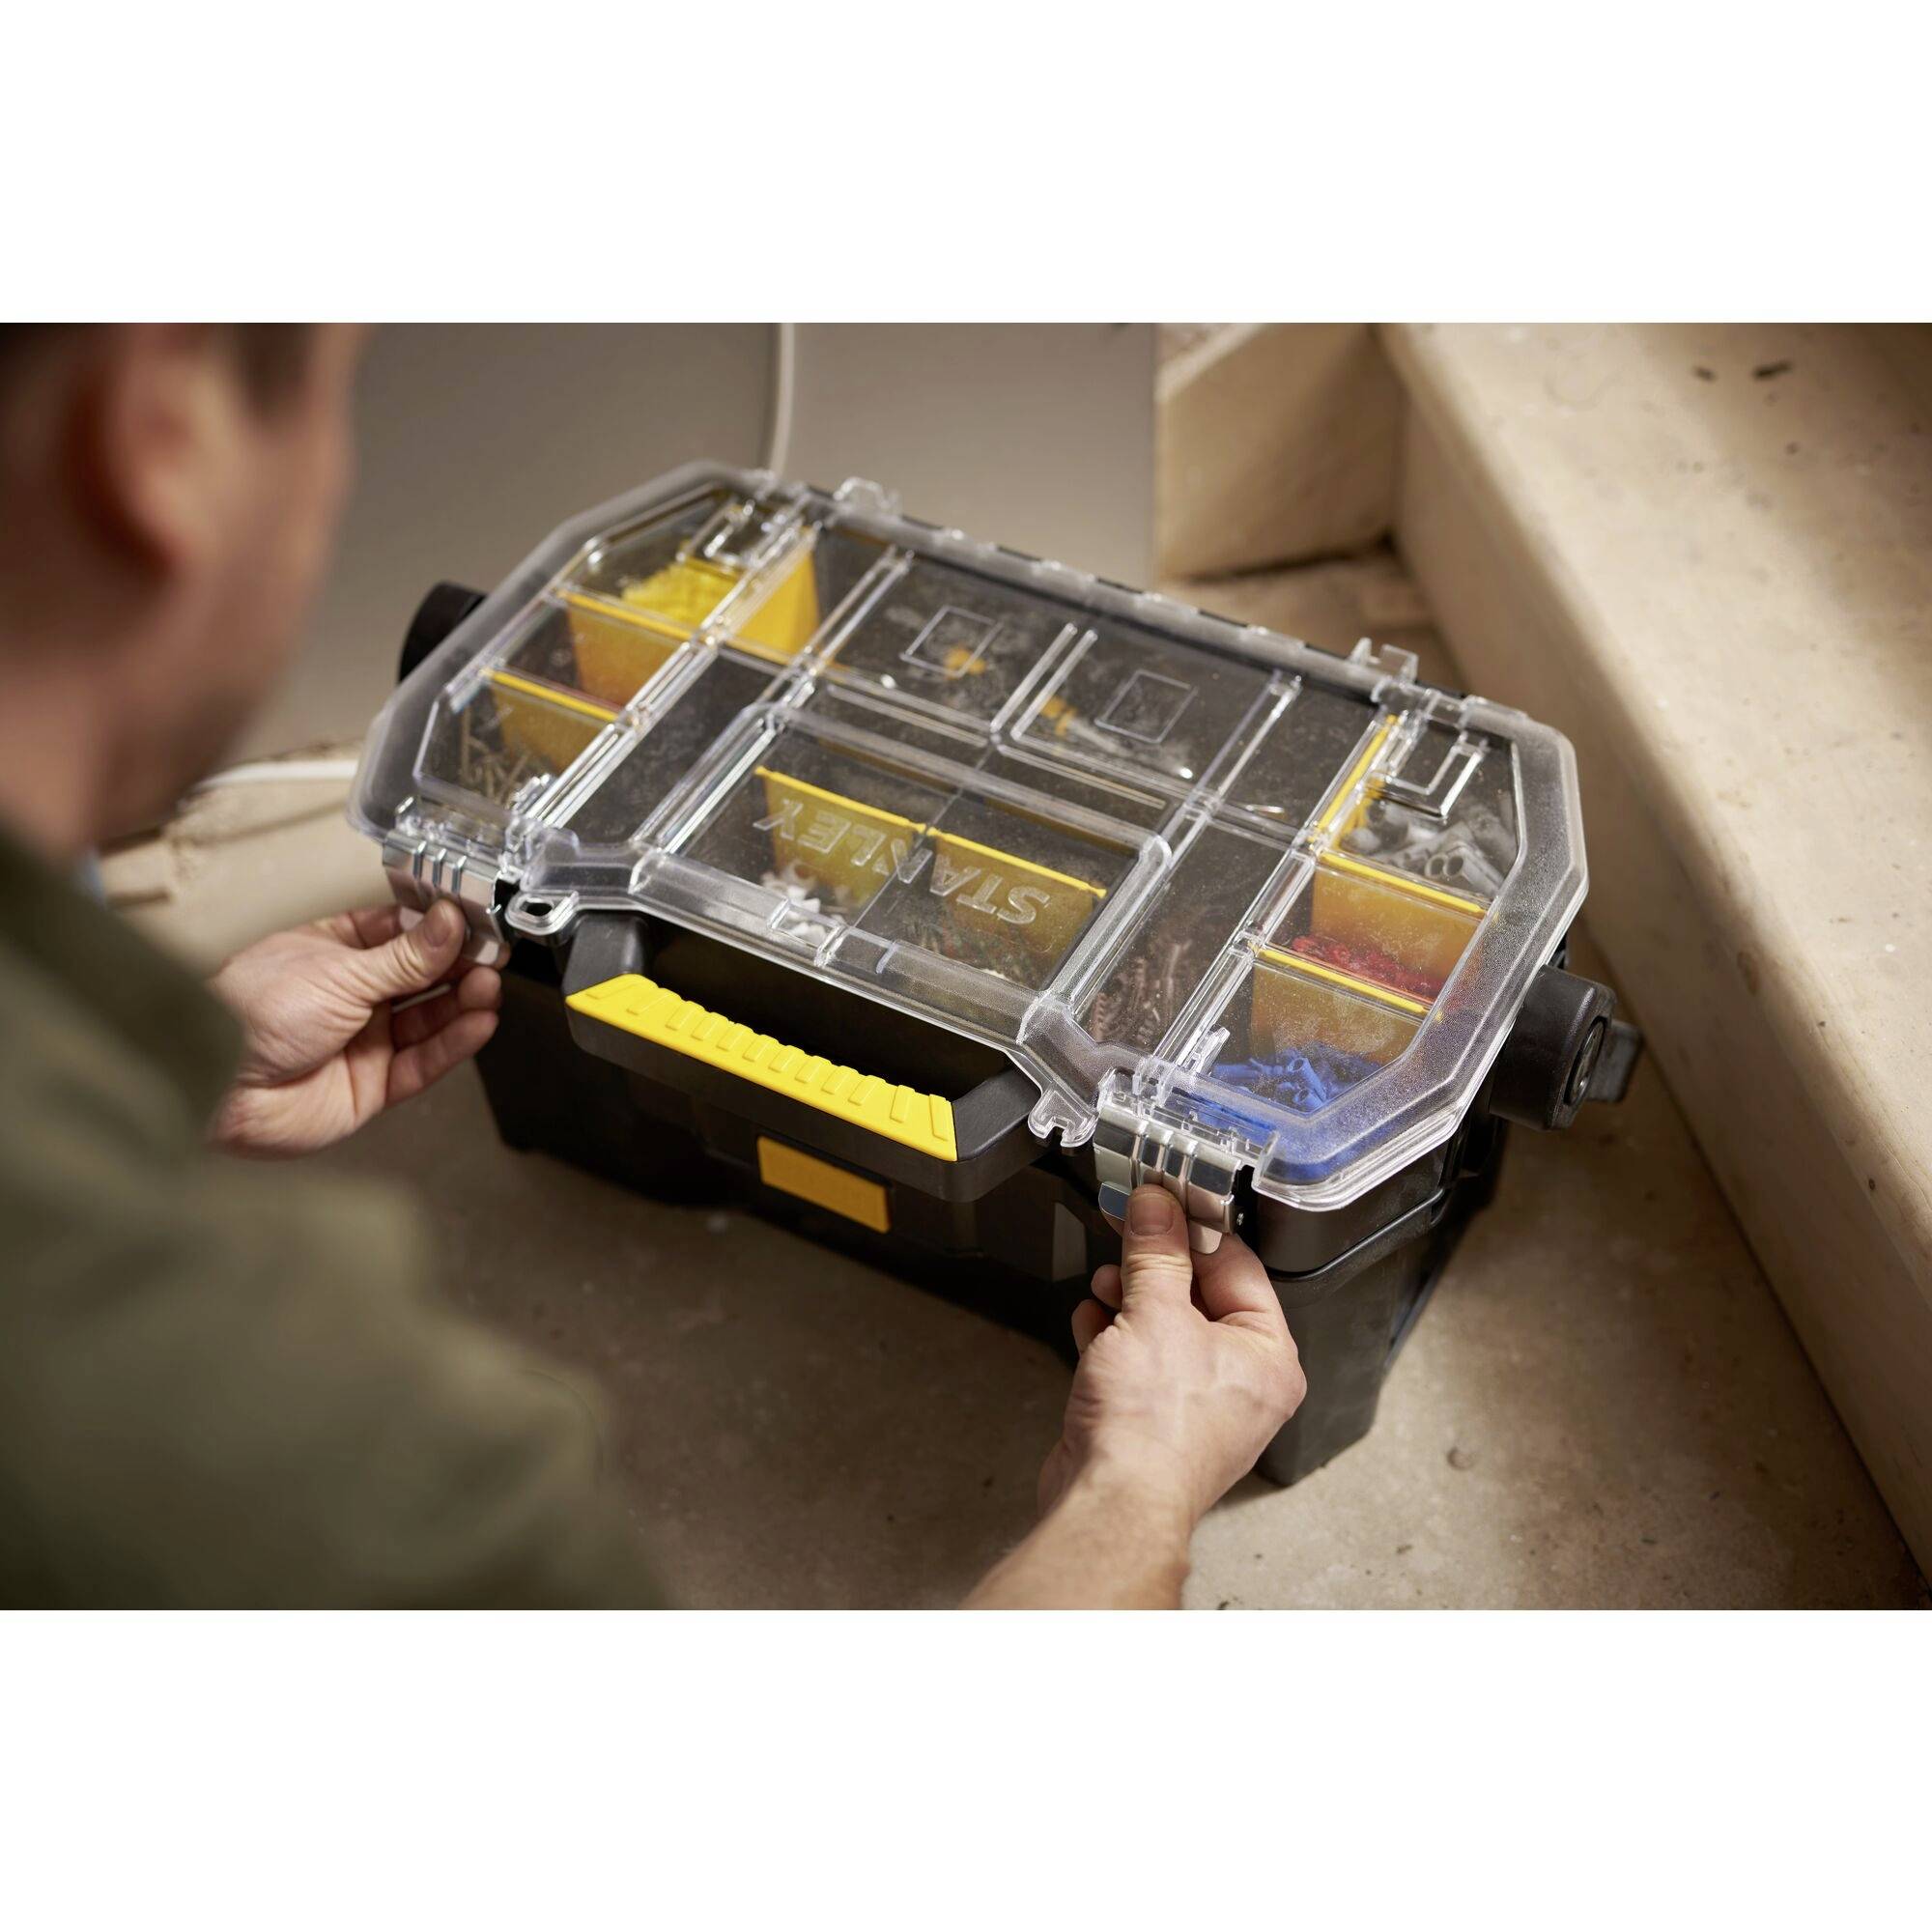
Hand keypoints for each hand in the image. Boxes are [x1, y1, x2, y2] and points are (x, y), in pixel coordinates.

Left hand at [208, 900, 500, 1156]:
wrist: (218, 1085)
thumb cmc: (251, 1014)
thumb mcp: (340, 971)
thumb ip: (406, 956)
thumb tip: (449, 923)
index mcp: (334, 952)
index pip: (401, 934)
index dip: (439, 929)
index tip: (474, 921)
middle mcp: (351, 996)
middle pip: (422, 978)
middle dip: (459, 966)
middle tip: (492, 954)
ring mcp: (364, 1040)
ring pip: (428, 1019)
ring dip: (462, 1002)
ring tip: (488, 986)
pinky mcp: (372, 1084)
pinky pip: (423, 1062)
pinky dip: (453, 1043)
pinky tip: (477, 1023)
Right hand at [1040, 1185, 1305, 1527]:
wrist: (1110, 1502)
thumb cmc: (1153, 1433)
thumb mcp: (1154, 1315)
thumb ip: (1155, 1253)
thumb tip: (1156, 1208)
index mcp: (1268, 1357)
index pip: (1239, 1267)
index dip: (1196, 1228)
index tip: (1163, 1199)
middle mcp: (1242, 1383)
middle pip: (1200, 1295)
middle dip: (1156, 1265)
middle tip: (1128, 1231)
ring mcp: (1197, 1404)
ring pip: (1165, 1327)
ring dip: (1131, 1298)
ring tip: (1107, 1281)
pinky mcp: (1155, 1418)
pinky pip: (1140, 1359)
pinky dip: (1115, 1336)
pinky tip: (1093, 1322)